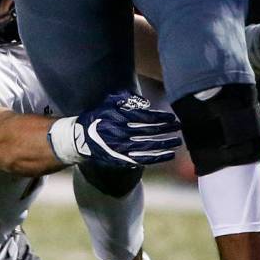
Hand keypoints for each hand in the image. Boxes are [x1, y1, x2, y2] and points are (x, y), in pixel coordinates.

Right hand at [47, 91, 180, 167]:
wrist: (79, 138)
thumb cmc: (97, 117)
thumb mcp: (108, 102)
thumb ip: (125, 100)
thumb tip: (144, 103)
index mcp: (119, 117)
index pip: (145, 117)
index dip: (160, 117)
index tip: (172, 117)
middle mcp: (121, 133)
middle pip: (149, 131)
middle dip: (166, 129)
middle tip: (180, 128)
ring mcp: (121, 148)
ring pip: (148, 147)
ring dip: (165, 144)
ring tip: (177, 142)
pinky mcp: (120, 159)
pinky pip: (141, 159)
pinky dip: (155, 157)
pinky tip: (167, 155)